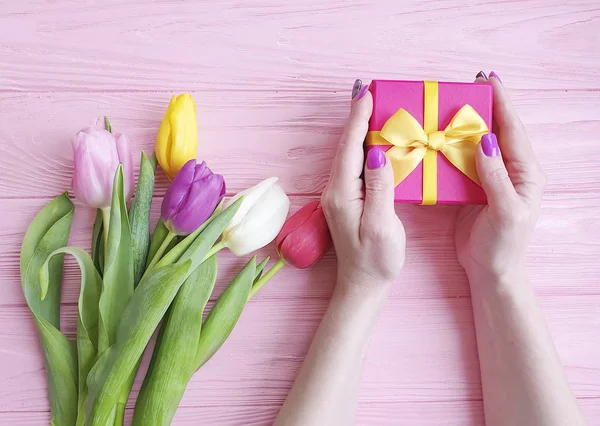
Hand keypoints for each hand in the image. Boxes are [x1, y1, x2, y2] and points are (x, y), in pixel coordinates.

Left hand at [321, 80, 405, 292]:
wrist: (363, 285)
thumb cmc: (376, 260)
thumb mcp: (382, 226)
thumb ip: (380, 188)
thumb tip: (377, 152)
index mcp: (343, 193)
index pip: (350, 147)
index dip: (358, 118)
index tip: (366, 93)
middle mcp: (335, 190)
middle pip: (346, 145)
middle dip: (357, 116)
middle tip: (371, 91)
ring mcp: (340, 194)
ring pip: (349, 153)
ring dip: (359, 129)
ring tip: (372, 106)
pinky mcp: (347, 199)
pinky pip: (353, 164)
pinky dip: (362, 146)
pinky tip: (372, 139)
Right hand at [456, 73, 545, 281]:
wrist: (490, 270)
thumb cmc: (504, 244)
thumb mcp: (506, 211)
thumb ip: (496, 176)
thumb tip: (486, 140)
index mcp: (525, 172)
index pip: (512, 130)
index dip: (501, 103)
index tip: (487, 79)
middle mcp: (508, 170)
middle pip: (494, 130)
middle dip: (481, 107)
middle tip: (463, 87)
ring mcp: (488, 178)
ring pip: (475, 143)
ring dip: (461, 126)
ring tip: (446, 107)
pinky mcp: (470, 188)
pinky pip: (459, 161)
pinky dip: (448, 148)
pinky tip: (436, 139)